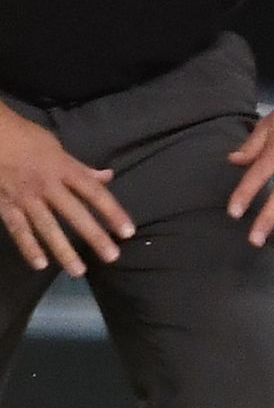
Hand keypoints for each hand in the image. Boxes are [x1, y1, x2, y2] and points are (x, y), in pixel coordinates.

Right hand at [0, 107, 133, 275]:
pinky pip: (18, 228)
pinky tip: (40, 264)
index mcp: (63, 168)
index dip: (112, 212)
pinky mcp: (4, 204)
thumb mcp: (56, 146)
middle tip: (112, 257)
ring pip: (47, 227)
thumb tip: (108, 177)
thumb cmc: (23, 137)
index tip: (128, 232)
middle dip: (94, 236)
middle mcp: (46, 185)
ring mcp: (25, 197)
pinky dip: (28, 247)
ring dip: (63, 250)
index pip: (94, 193)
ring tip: (78, 271)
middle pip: (74, 213)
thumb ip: (81, 167)